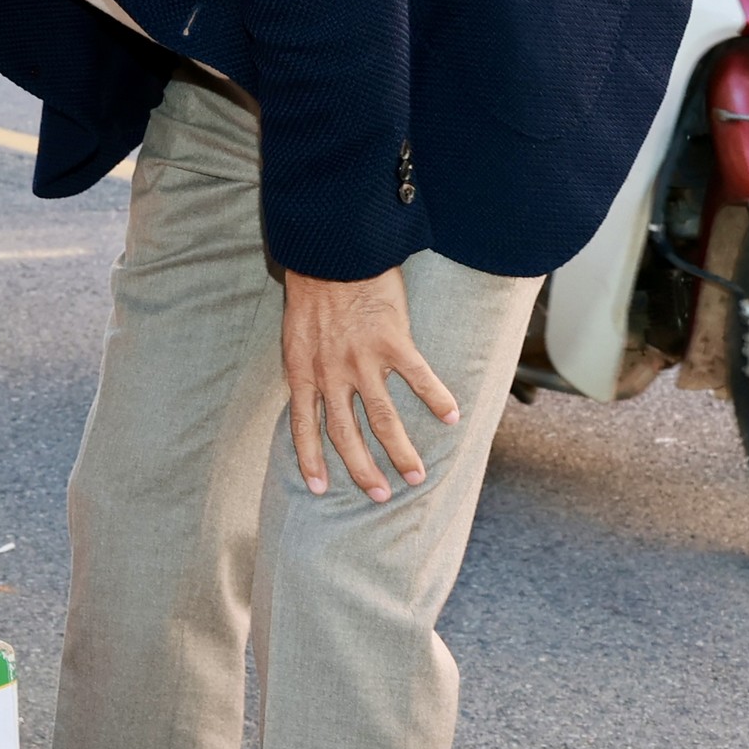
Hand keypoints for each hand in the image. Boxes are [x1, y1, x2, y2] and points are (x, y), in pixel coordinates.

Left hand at [281, 270, 457, 502]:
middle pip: (345, 434)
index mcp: (302, 370)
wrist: (331, 253)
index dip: (311, 459)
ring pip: (383, 418)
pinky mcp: (391, 341)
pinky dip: (436, 398)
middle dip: (363, 470)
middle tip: (381, 495)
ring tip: (417, 475)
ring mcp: (361, 359)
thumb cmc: (313, 291)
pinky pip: (418, 378)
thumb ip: (308, 366)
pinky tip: (452, 417)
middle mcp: (330, 372)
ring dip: (401, 450)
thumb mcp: (296, 334)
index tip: (319, 489)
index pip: (303, 425)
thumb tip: (315, 393)